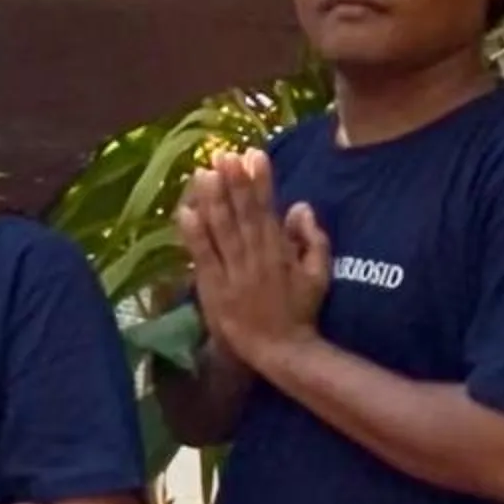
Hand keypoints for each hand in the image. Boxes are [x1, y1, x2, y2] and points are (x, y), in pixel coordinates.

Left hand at [177, 153, 329, 373]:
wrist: (281, 350)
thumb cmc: (301, 310)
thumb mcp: (318, 273)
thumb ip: (313, 239)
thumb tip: (300, 206)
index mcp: (279, 250)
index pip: (267, 208)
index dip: (260, 180)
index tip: (253, 154)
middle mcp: (255, 255)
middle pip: (242, 213)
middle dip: (233, 182)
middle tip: (223, 154)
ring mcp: (233, 271)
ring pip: (221, 229)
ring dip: (212, 199)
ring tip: (204, 172)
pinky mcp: (214, 288)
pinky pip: (203, 257)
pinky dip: (194, 235)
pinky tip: (185, 212)